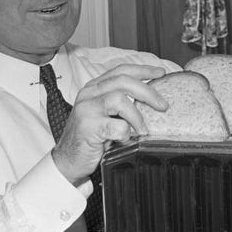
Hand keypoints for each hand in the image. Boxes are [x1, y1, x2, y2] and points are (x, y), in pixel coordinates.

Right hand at [51, 65, 167, 184]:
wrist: (68, 161)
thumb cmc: (90, 139)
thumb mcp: (106, 116)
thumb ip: (122, 106)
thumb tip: (153, 104)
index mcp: (94, 88)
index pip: (121, 71)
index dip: (143, 70)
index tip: (160, 73)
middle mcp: (89, 94)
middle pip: (123, 81)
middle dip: (148, 92)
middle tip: (163, 106)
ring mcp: (87, 109)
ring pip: (120, 99)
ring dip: (137, 116)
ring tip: (143, 130)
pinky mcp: (88, 126)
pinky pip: (116, 126)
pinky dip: (126, 134)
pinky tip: (125, 140)